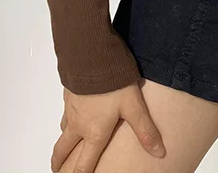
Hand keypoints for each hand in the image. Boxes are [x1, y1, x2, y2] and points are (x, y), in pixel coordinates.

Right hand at [51, 80, 165, 172]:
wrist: (92, 56)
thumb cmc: (113, 83)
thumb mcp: (134, 107)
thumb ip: (145, 130)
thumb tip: (159, 152)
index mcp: (94, 132)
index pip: (83, 164)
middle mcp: (78, 124)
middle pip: (62, 150)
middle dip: (59, 162)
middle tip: (57, 169)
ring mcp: (70, 109)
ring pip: (63, 130)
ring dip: (63, 139)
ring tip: (67, 142)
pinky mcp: (68, 93)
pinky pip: (65, 110)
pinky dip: (67, 117)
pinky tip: (75, 110)